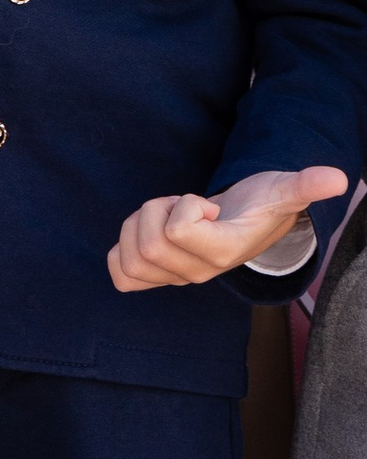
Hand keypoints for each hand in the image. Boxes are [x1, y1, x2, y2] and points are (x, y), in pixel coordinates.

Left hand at [108, 166, 348, 291]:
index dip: (185, 206)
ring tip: (169, 219)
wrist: (247, 223)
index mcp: (222, 253)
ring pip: (129, 255)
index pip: (175, 231)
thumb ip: (306, 184)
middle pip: (147, 242)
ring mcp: (174, 279)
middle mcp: (197, 273)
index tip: (208, 206)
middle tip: (182, 208)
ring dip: (139, 224)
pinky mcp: (154, 278)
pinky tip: (146, 234)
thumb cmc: (261, 204)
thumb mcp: (283, 189)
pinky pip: (119, 274)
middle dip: (157, 210)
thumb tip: (338, 178)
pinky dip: (121, 250)